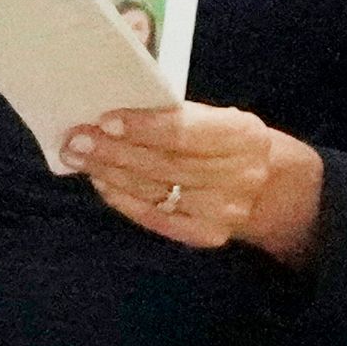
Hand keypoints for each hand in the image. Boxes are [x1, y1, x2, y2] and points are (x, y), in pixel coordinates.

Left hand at [62, 102, 321, 260]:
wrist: (272, 187)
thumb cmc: (231, 143)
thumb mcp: (221, 120)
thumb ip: (180, 116)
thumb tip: (119, 110)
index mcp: (242, 135)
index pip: (186, 132)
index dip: (144, 126)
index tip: (105, 119)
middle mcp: (237, 175)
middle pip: (164, 164)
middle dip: (113, 150)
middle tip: (74, 138)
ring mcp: (221, 211)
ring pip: (154, 190)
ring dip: (109, 172)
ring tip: (77, 155)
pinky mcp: (205, 235)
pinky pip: (156, 217)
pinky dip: (124, 199)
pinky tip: (101, 182)